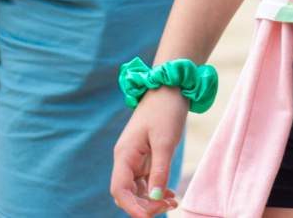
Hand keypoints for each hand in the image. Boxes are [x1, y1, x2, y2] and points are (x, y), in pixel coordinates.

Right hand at [109, 88, 187, 216]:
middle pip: (126, 194)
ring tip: (173, 201)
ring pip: (136, 191)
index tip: (151, 216)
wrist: (169, 88)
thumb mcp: (165, 142)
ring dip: (151, 201)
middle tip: (169, 206)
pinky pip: (144, 182)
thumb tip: (154, 199)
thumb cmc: (165, 111)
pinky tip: (170, 194)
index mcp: (124, 155)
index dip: (132, 208)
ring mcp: (133, 159)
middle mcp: (125, 159)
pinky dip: (155, 191)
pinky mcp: (143, 158)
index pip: (119, 191)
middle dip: (144, 206)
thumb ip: (159, 171)